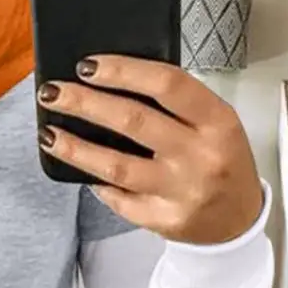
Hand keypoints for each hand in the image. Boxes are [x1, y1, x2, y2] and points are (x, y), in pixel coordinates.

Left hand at [37, 56, 264, 245]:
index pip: (166, 84)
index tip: (87, 66)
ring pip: (115, 166)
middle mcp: (200, 155)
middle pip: (132, 121)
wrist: (238, 221)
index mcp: (217, 121)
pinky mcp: (162, 220)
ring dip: (75, 148)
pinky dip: (95, 182)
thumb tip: (110, 85)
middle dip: (84, 104)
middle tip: (52, 94)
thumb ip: (174, 106)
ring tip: (49, 134)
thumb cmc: (221, 162)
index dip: (122, 71)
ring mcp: (180, 191)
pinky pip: (117, 199)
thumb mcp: (214, 124)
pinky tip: (80, 169)